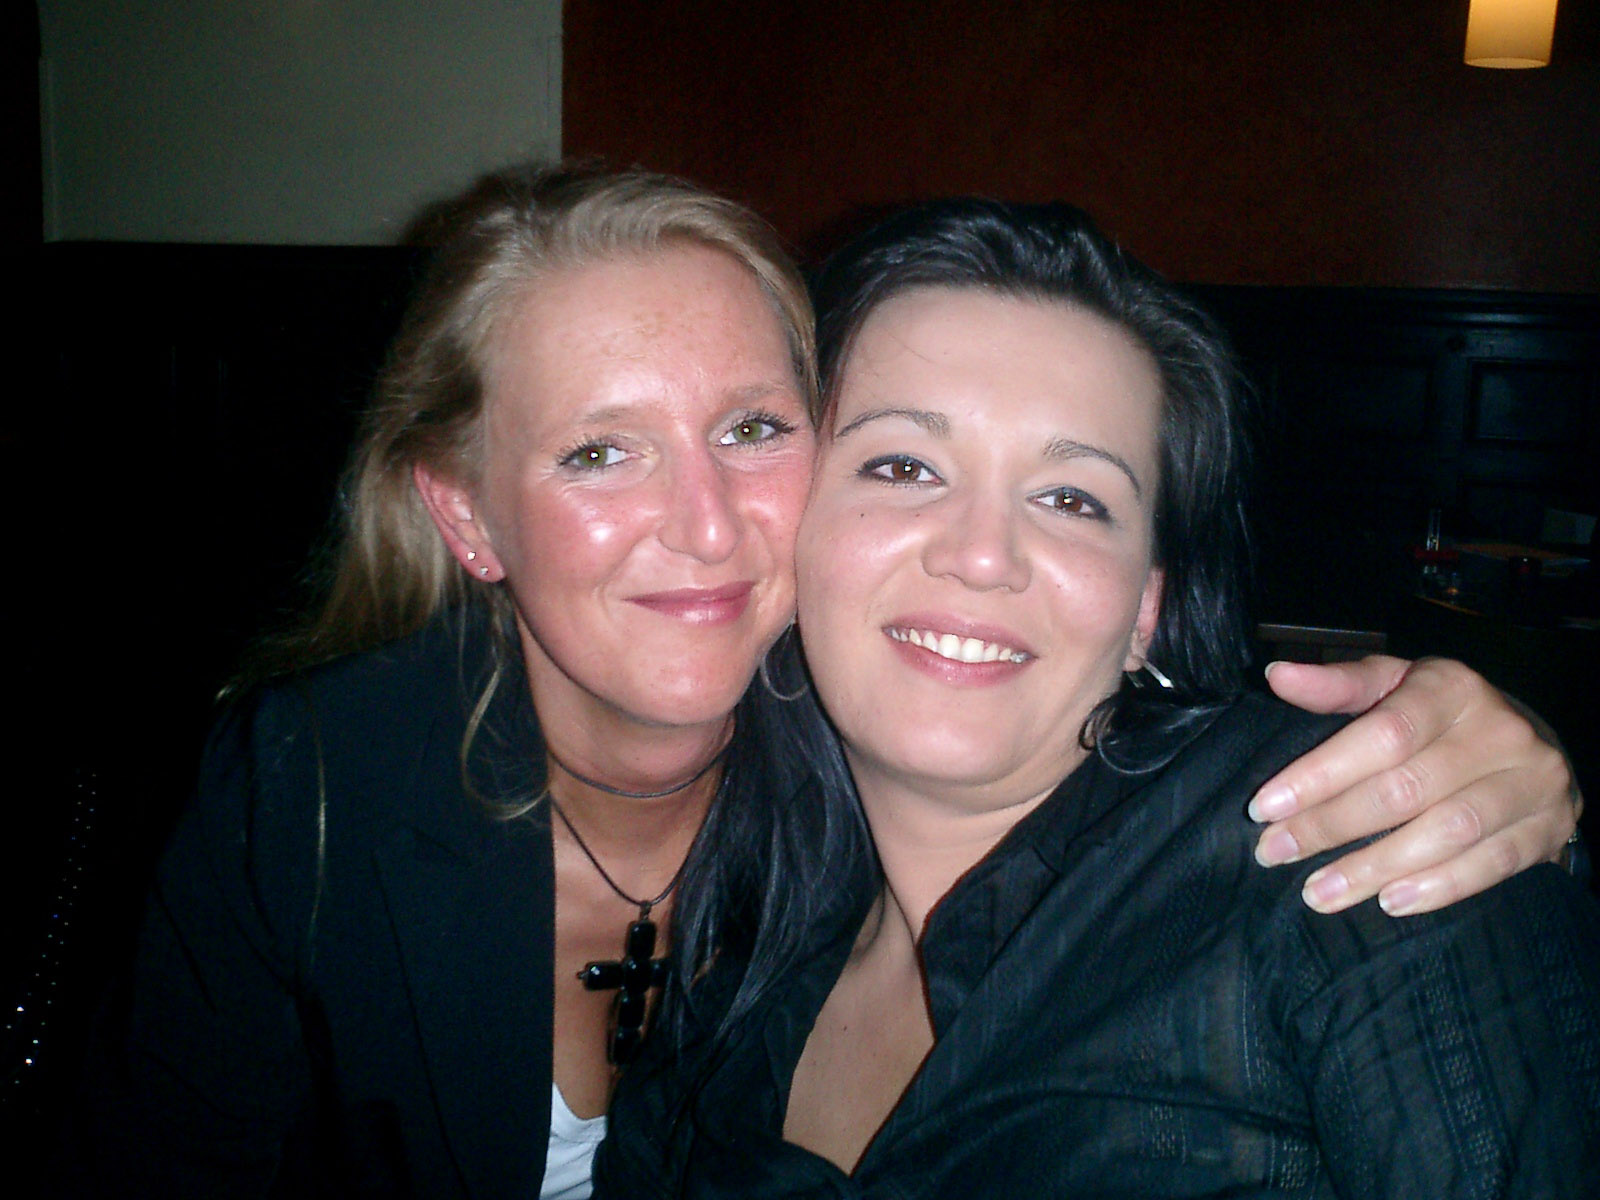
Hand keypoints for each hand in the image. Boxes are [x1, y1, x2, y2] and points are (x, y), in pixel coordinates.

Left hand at [1251, 655, 1579, 915]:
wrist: (1533, 747)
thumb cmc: (1440, 716)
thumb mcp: (1394, 685)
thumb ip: (1338, 685)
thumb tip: (1277, 676)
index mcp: (1451, 688)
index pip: (1381, 735)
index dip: (1320, 774)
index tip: (1265, 806)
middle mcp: (1498, 731)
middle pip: (1404, 789)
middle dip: (1329, 827)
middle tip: (1275, 853)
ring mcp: (1531, 782)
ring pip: (1444, 834)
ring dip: (1373, 868)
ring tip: (1317, 892)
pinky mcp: (1548, 829)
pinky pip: (1489, 866)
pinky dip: (1435, 888)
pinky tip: (1387, 902)